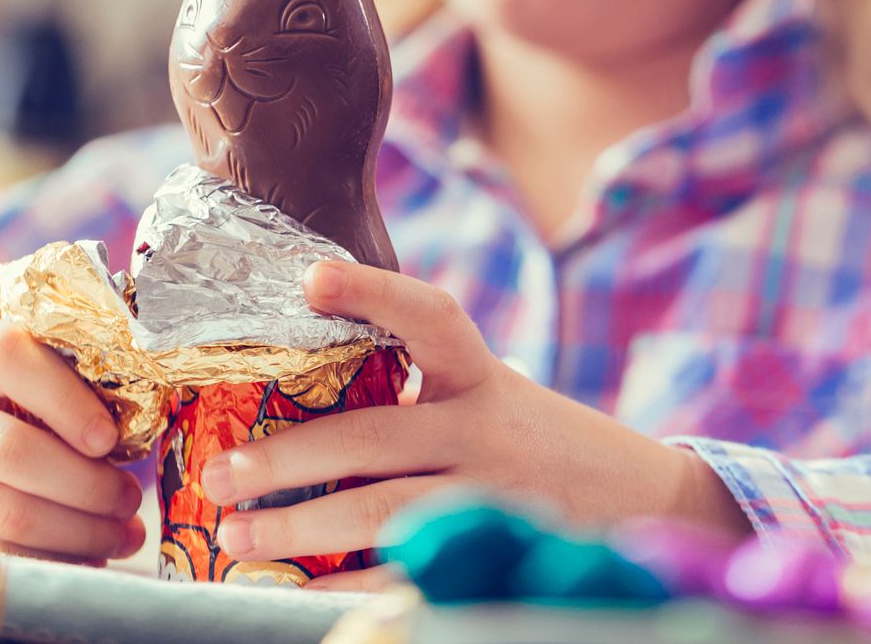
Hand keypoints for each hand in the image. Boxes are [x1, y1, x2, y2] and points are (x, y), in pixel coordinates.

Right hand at [0, 320, 147, 565]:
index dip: (66, 397)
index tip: (110, 439)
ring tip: (121, 534)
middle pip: (8, 449)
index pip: (6, 356)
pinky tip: (83, 556)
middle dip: (84, 482)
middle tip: (128, 499)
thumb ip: (40, 380)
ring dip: (76, 530)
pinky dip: (46, 559)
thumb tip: (137, 424)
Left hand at [198, 261, 750, 590]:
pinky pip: (410, 574)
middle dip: (290, 455)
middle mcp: (488, 430)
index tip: (309, 276)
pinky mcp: (495, 554)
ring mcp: (492, 497)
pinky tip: (297, 595)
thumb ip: (424, 394)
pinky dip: (348, 588)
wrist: (651, 505)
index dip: (371, 292)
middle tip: (220, 472)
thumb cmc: (543, 447)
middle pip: (376, 435)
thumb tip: (297, 401)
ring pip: (385, 512)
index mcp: (482, 379)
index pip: (431, 317)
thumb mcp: (496, 401)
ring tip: (236, 538)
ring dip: (301, 530)